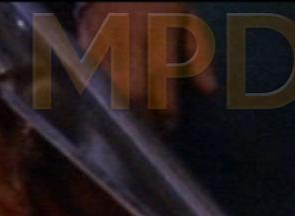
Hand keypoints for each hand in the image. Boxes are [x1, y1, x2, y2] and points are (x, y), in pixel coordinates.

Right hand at [75, 2, 220, 128]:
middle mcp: (130, 31)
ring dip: (121, 105)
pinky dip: (100, 88)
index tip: (170, 122)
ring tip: (133, 116)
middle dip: (141, 113)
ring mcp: (104, 34)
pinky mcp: (85, 36)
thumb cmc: (162, 3)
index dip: (165, 104)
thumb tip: (210, 90)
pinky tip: (110, 97)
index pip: (162, 75)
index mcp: (159, 26)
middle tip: (150, 125)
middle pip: (131, 86)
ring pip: (107, 84)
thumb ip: (199, 55)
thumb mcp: (188, 21)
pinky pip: (88, 72)